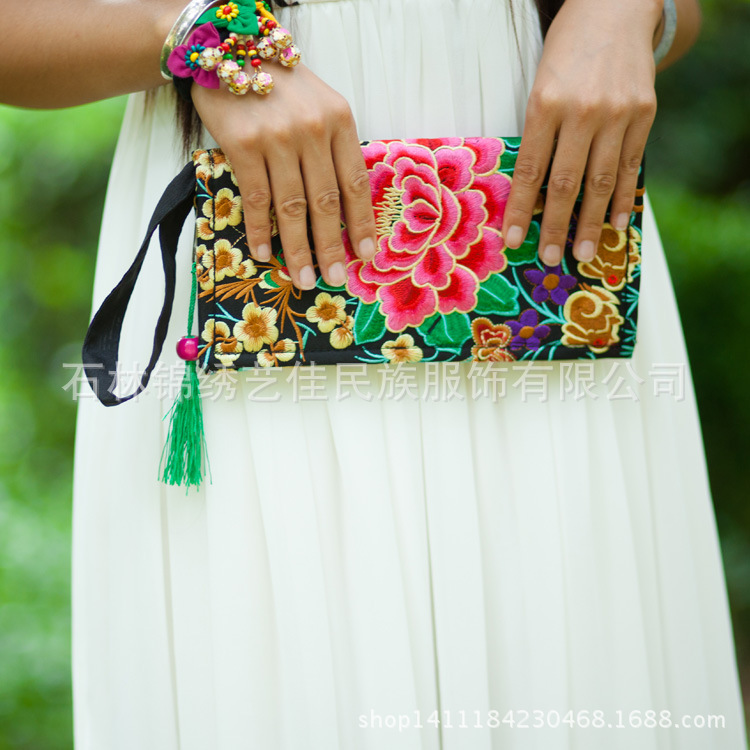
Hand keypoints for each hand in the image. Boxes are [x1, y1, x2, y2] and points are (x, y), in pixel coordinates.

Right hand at [191, 63, 376, 289]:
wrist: (231, 48)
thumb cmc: (282, 86)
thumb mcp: (321, 106)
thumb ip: (334, 148)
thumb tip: (344, 207)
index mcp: (339, 121)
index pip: (354, 182)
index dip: (362, 223)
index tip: (366, 255)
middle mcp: (312, 130)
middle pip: (325, 202)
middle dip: (331, 247)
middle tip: (334, 278)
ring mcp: (277, 138)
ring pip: (292, 207)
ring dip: (298, 249)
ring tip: (303, 278)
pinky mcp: (243, 144)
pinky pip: (256, 198)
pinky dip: (260, 230)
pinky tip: (265, 254)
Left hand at [501, 0, 662, 264]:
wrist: (615, 8)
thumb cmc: (566, 52)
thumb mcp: (540, 85)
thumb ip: (539, 133)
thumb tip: (532, 190)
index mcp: (545, 104)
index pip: (529, 170)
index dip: (520, 210)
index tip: (514, 241)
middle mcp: (582, 111)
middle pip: (566, 183)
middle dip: (556, 226)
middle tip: (550, 258)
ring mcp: (617, 113)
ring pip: (601, 180)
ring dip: (591, 222)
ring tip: (583, 252)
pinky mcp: (644, 112)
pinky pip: (631, 165)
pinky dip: (622, 197)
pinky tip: (615, 222)